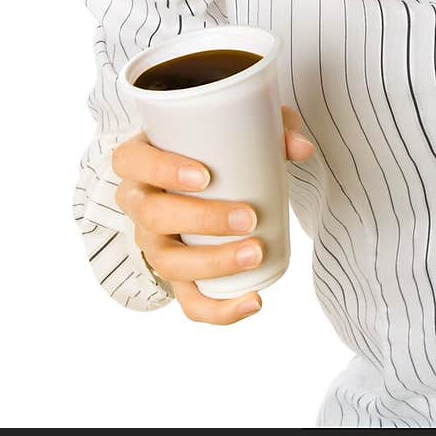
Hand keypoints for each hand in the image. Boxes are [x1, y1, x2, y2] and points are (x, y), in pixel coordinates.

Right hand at [111, 105, 313, 324]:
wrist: (197, 177)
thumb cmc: (212, 144)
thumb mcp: (237, 125)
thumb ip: (273, 128)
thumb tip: (303, 149)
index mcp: (138, 160)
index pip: (132, 162)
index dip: (163, 171)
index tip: (206, 177)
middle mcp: (138, 202)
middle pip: (153, 217)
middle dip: (203, 220)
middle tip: (249, 217)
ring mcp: (152, 242)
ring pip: (167, 263)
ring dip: (213, 263)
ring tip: (256, 253)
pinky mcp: (175, 273)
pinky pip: (188, 301)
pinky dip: (219, 310)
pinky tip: (254, 302)